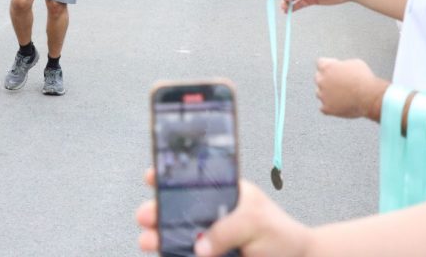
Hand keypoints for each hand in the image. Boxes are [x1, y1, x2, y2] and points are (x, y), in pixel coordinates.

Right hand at [136, 169, 310, 255]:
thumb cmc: (281, 236)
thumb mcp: (255, 222)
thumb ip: (226, 229)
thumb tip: (199, 246)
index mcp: (224, 193)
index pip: (193, 180)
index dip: (170, 176)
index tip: (152, 176)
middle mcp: (213, 214)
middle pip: (178, 209)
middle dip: (157, 210)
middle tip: (145, 215)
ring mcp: (210, 238)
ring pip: (177, 234)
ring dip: (159, 236)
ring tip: (147, 241)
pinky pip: (186, 255)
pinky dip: (173, 254)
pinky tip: (163, 254)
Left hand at [315, 57, 385, 119]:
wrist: (370, 97)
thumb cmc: (365, 79)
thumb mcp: (355, 63)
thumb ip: (342, 65)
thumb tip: (340, 69)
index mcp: (327, 67)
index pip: (320, 63)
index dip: (330, 65)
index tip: (337, 69)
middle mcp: (321, 80)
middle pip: (318, 78)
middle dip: (327, 79)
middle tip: (340, 83)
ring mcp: (323, 95)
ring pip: (319, 93)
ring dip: (327, 93)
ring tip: (342, 95)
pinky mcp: (327, 108)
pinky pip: (324, 108)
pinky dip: (330, 107)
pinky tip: (339, 106)